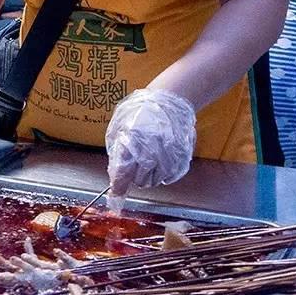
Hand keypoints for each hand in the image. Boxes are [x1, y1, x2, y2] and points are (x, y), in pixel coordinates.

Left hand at [105, 89, 195, 208]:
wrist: (170, 100)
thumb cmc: (143, 111)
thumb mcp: (122, 124)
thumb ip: (117, 148)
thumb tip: (114, 172)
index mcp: (133, 142)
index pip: (123, 173)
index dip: (118, 186)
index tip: (115, 194)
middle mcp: (152, 151)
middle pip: (139, 181)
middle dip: (135, 177)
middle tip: (135, 166)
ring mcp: (168, 156)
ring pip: (155, 181)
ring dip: (149, 176)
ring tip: (150, 159)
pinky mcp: (181, 159)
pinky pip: (170, 177)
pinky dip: (164, 174)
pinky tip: (162, 160)